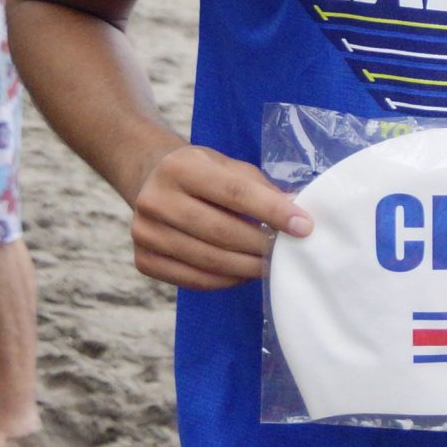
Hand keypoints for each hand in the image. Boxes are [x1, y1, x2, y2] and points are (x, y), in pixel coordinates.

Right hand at [128, 143, 313, 290]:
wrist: (152, 182)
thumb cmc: (202, 174)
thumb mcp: (228, 166)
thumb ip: (260, 188)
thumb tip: (298, 215)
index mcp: (180, 167)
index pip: (234, 192)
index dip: (272, 211)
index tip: (304, 225)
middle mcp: (155, 199)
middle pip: (220, 231)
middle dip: (261, 245)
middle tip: (289, 251)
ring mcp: (144, 232)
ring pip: (208, 260)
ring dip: (247, 267)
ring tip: (271, 265)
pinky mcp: (143, 260)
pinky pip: (193, 279)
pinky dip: (225, 280)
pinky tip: (243, 273)